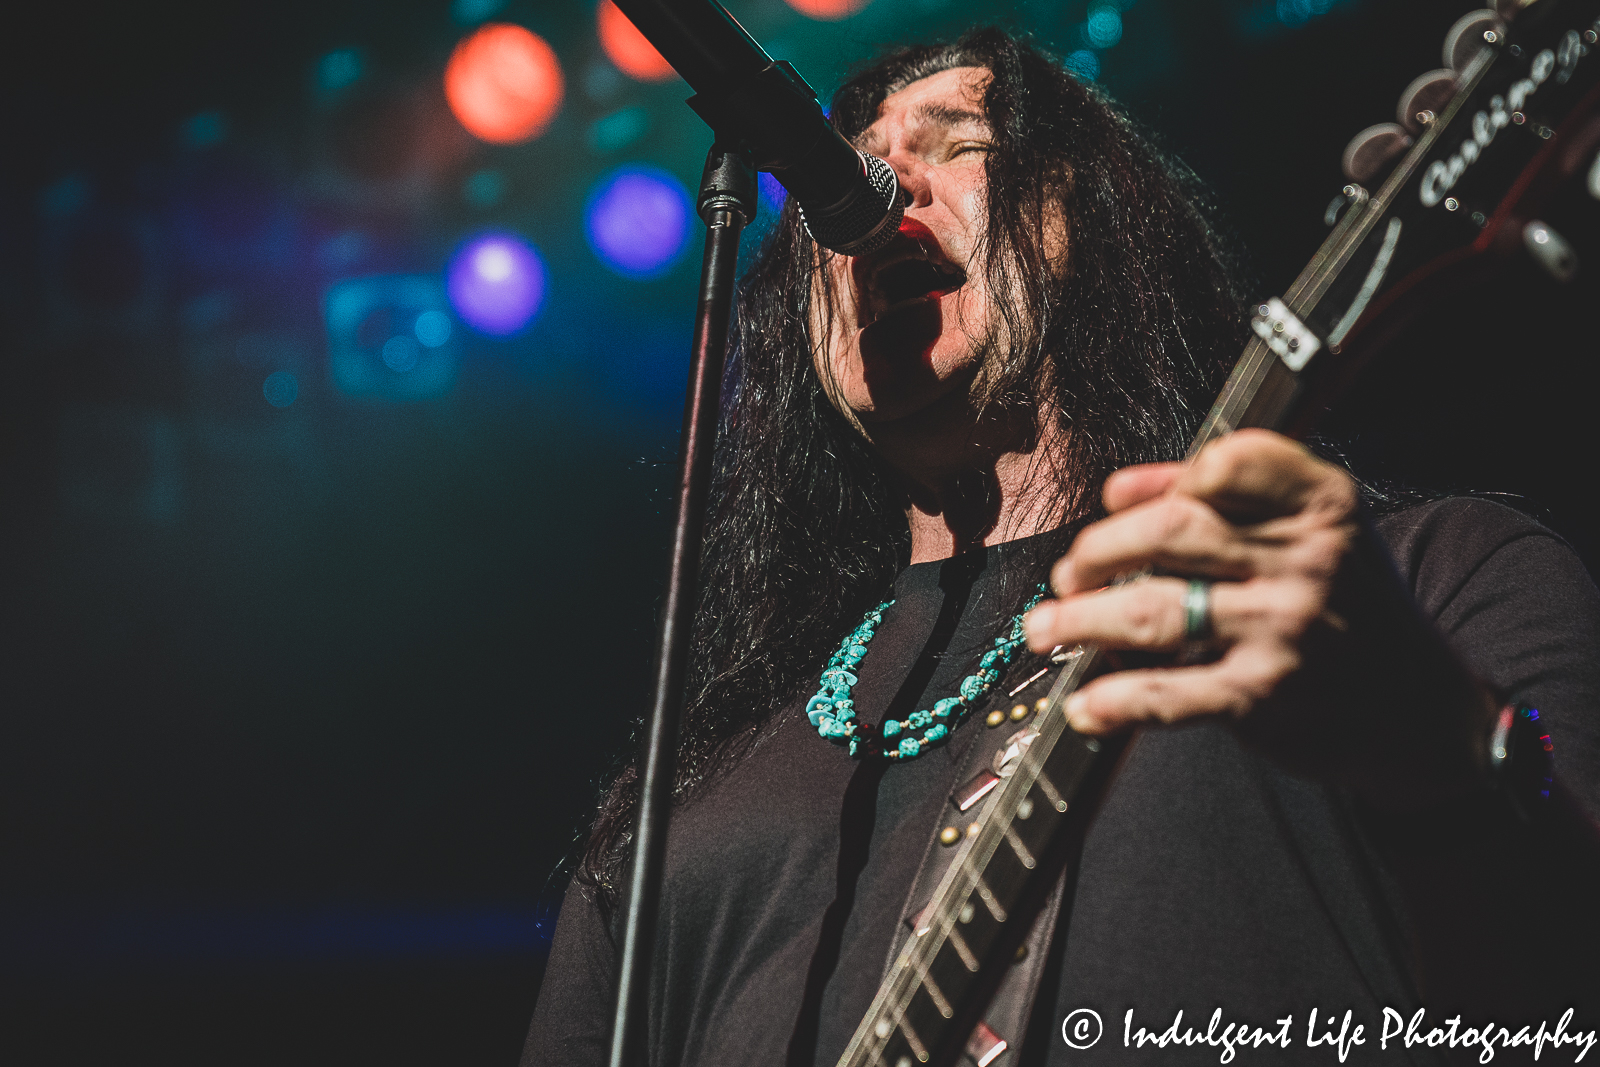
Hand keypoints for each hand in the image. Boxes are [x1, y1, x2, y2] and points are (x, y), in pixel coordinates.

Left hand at [1024, 429, 1357, 729]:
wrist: (1419, 710)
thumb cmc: (1344, 604)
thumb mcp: (1311, 533)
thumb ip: (1222, 498)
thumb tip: (1118, 490)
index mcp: (1321, 503)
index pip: (1228, 463)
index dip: (1162, 481)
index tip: (1117, 504)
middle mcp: (1307, 560)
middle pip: (1169, 533)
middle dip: (1098, 551)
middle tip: (1069, 574)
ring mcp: (1283, 628)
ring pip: (1151, 611)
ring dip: (1080, 620)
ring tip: (1045, 629)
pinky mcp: (1262, 696)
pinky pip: (1166, 693)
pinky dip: (1113, 700)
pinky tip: (1083, 705)